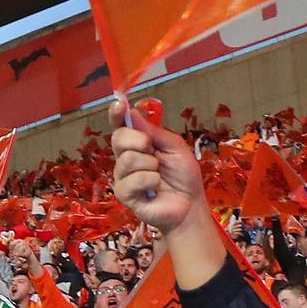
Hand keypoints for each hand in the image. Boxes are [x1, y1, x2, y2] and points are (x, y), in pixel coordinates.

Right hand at [110, 98, 212, 236]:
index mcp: (138, 145)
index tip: (119, 104)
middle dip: (139, 141)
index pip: (121, 127)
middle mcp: (126, 159)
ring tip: (159, 175)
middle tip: (153, 150)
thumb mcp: (175, 146)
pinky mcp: (124, 195)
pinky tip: (155, 189)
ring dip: (150, 165)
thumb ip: (154, 132)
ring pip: (127, 160)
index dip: (117, 114)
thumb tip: (132, 113)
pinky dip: (150, 182)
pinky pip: (132, 180)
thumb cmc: (183, 176)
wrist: (189, 204)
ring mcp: (123, 177)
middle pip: (118, 138)